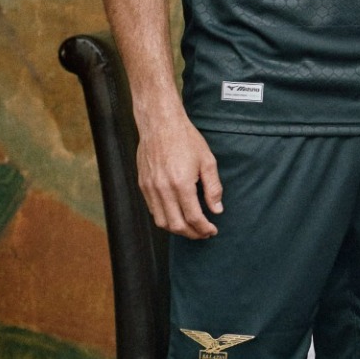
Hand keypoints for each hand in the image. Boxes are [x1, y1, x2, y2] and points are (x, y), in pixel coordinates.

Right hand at [135, 107, 221, 238]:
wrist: (161, 124)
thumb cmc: (186, 139)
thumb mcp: (208, 161)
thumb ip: (213, 188)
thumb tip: (217, 209)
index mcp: (181, 184)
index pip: (193, 217)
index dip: (204, 228)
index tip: (212, 231)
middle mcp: (162, 189)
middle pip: (176, 225)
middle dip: (192, 234)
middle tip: (204, 233)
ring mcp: (150, 188)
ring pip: (161, 221)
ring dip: (177, 229)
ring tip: (191, 228)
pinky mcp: (142, 185)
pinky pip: (152, 210)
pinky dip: (165, 218)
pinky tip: (176, 215)